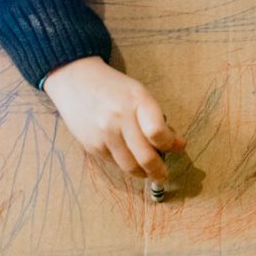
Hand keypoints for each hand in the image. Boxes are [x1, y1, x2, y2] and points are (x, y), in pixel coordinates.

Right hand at [42, 56, 185, 179]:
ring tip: (149, 171)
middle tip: (164, 174)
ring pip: (130, 166)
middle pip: (145, 156)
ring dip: (143, 173)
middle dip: (159, 171)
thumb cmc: (114, 87)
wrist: (76, 81)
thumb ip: (156, 117)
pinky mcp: (92, 146)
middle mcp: (120, 118)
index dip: (171, 144)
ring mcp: (104, 134)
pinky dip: (125, 164)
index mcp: (137, 100)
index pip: (157, 132)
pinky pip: (114, 163)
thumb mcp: (139, 93)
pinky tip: (129, 158)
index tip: (179, 147)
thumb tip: (175, 144)